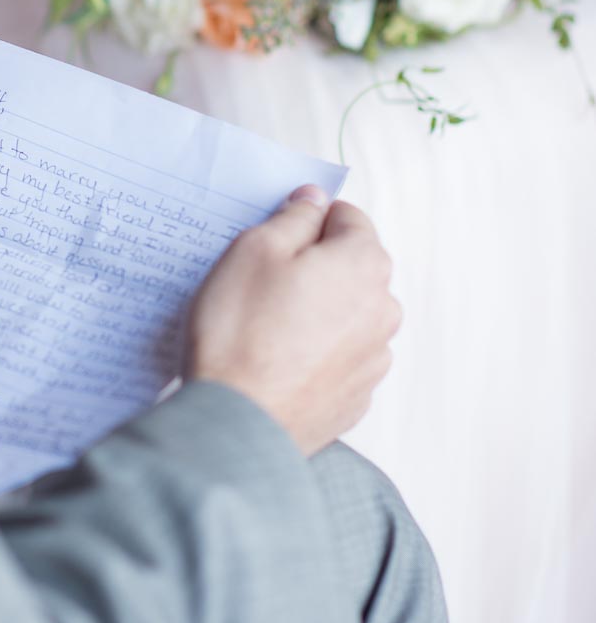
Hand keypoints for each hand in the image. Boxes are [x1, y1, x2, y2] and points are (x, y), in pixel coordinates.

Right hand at [185, 186, 400, 454]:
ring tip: (268, 330)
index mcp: (364, 263)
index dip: (307, 221)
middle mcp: (384, 309)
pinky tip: (279, 362)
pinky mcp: (358, 397)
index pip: (347, 217)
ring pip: (347, 314)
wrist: (238, 421)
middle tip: (264, 286)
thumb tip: (314, 201)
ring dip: (318, 312)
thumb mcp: (254, 250)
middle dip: (315, 268)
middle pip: (351, 268)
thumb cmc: (241, 331)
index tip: (275, 239)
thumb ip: (294, 217)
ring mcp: (375, 358)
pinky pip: (340, 358)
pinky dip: (317, 353)